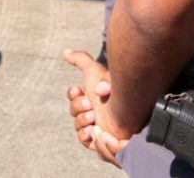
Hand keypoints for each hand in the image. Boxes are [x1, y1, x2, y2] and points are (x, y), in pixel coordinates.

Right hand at [64, 49, 128, 166]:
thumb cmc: (112, 90)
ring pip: (78, 127)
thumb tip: (65, 52)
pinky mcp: (101, 141)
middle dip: (79, 108)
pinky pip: (85, 141)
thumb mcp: (95, 71)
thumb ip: (80, 59)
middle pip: (73, 112)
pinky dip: (86, 135)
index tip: (79, 91)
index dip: (73, 95)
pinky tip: (95, 130)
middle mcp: (95, 110)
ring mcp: (98, 126)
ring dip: (83, 121)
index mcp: (93, 95)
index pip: (73, 97)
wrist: (128, 111)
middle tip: (91, 106)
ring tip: (94, 118)